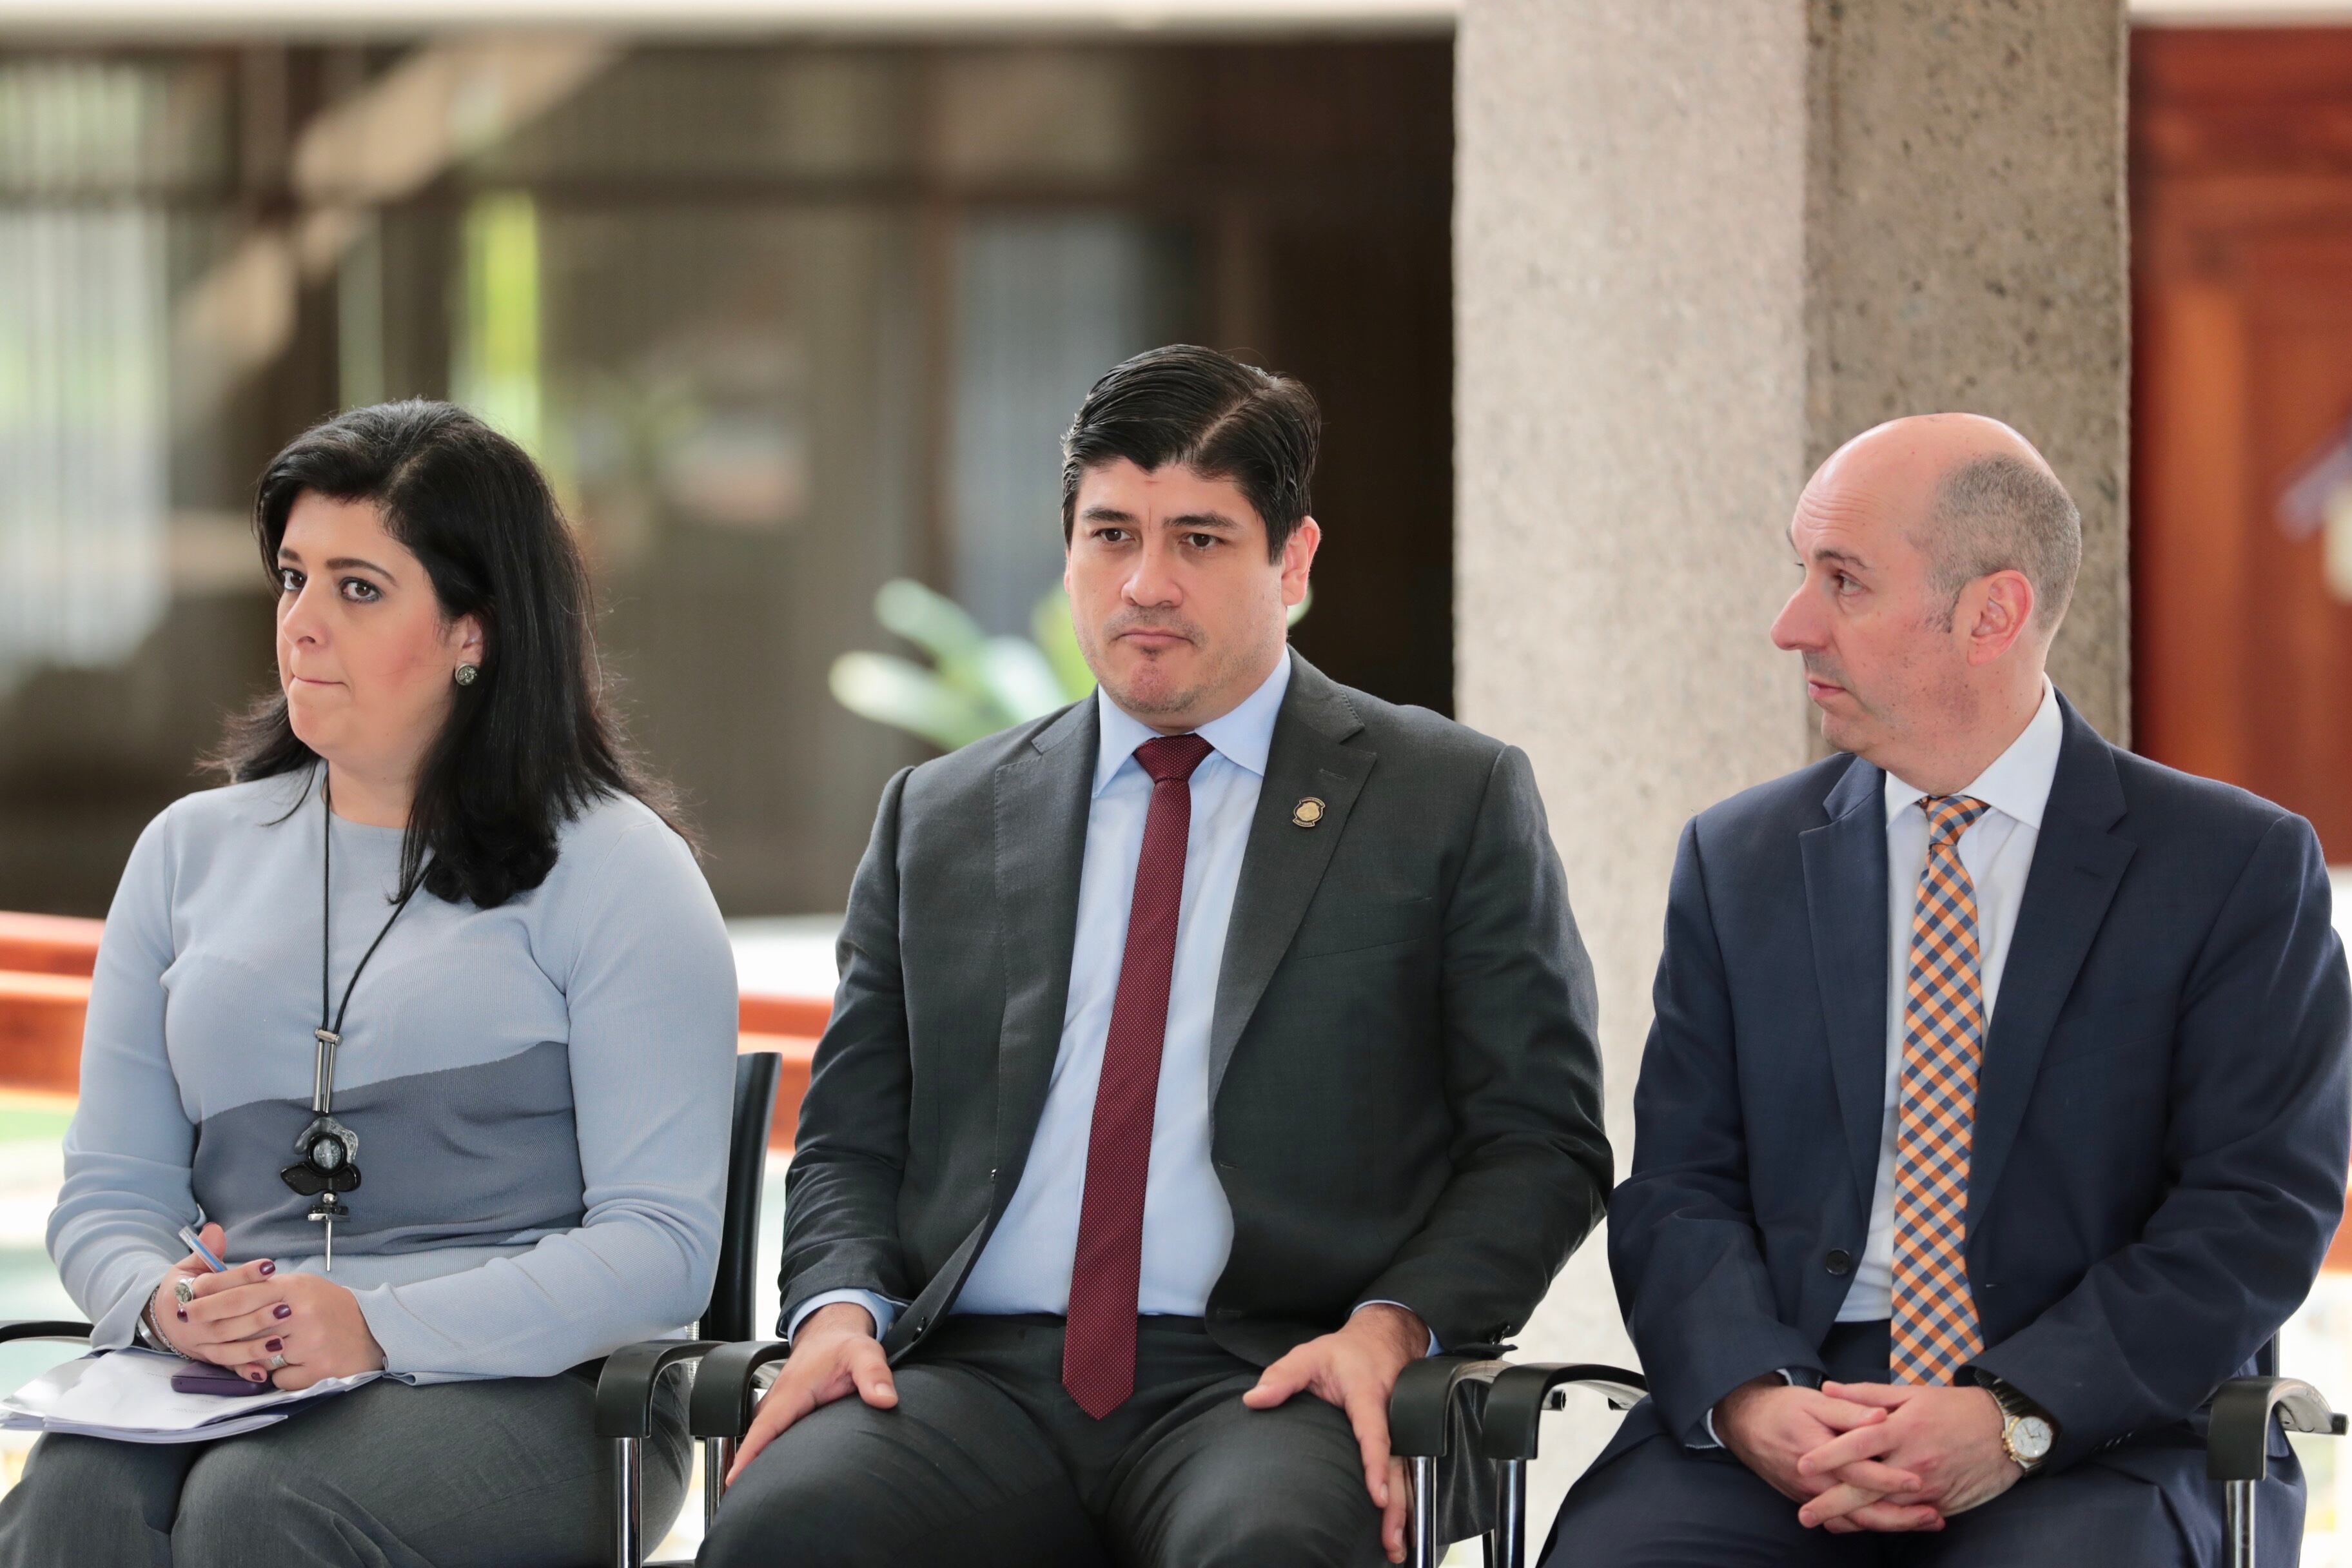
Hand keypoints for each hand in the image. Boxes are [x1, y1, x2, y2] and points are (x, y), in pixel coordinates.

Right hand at [146, 1225, 277, 1379]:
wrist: (164, 1315)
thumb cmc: (186, 1287)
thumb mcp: (190, 1266)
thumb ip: (206, 1251)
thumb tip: (214, 1231)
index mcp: (187, 1294)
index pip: (215, 1284)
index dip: (243, 1275)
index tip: (270, 1266)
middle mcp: (192, 1321)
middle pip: (223, 1320)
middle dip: (255, 1314)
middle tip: (285, 1307)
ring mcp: (200, 1342)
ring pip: (226, 1347)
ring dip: (253, 1345)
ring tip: (281, 1339)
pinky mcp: (207, 1357)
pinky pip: (226, 1365)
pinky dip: (243, 1369)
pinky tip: (264, 1371)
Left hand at [181, 1257, 384, 1389]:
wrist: (375, 1331)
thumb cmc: (331, 1307)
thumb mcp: (302, 1285)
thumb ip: (267, 1286)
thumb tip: (219, 1282)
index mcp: (297, 1289)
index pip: (244, 1290)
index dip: (211, 1296)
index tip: (187, 1300)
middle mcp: (302, 1315)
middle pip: (243, 1322)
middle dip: (211, 1321)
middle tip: (188, 1322)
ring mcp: (309, 1344)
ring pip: (257, 1354)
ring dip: (245, 1353)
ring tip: (243, 1348)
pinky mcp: (318, 1370)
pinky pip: (279, 1379)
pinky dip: (277, 1376)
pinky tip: (287, 1367)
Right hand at [727, 1303, 894, 1483]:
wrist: (832, 1331)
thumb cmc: (844, 1344)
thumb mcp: (864, 1353)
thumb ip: (875, 1375)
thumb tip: (885, 1401)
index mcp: (792, 1390)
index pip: (764, 1426)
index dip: (749, 1454)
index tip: (734, 1479)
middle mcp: (779, 1399)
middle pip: (756, 1438)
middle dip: (746, 1467)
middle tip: (744, 1500)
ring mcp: (779, 1405)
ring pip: (759, 1437)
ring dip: (753, 1460)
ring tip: (750, 1494)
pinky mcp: (784, 1410)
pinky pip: (768, 1433)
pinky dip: (763, 1451)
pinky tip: (768, 1472)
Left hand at [1241, 1303, 1426, 1564]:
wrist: (1385, 1337)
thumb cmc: (1344, 1352)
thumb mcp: (1309, 1355)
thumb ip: (1282, 1376)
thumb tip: (1253, 1399)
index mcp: (1369, 1396)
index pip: (1374, 1434)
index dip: (1376, 1465)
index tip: (1378, 1496)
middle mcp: (1393, 1415)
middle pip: (1398, 1464)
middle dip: (1397, 1504)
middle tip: (1392, 1540)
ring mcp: (1403, 1426)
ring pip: (1407, 1471)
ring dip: (1405, 1508)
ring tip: (1398, 1545)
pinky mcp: (1405, 1435)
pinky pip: (1408, 1468)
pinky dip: (1407, 1496)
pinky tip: (1402, 1523)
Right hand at [1711, 1377, 1940, 1534]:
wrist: (1744, 1424)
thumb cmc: (1783, 1408)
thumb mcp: (1814, 1400)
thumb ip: (1849, 1410)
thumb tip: (1881, 1416)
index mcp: (1817, 1453)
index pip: (1858, 1472)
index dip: (1889, 1478)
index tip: (1919, 1481)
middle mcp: (1814, 1482)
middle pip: (1861, 1509)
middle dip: (1900, 1517)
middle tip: (1934, 1517)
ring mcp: (1811, 1496)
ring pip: (1854, 1520)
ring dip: (1891, 1523)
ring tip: (1925, 1521)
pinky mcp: (1810, 1501)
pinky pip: (1843, 1521)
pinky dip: (1869, 1524)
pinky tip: (1894, 1521)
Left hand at [1795, 1382, 2017, 1527]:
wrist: (2006, 1431)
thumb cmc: (1955, 1408)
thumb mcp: (1912, 1393)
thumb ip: (1867, 1394)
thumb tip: (1827, 1389)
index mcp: (1903, 1429)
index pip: (1858, 1444)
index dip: (1828, 1455)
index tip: (1802, 1465)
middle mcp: (1914, 1461)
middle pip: (1866, 1488)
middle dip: (1832, 1503)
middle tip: (1804, 1514)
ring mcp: (1929, 1487)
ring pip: (1885, 1509)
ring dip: (1854, 1519)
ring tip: (1826, 1523)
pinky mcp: (1942, 1503)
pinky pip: (1907, 1517)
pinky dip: (1884, 1523)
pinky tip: (1861, 1526)